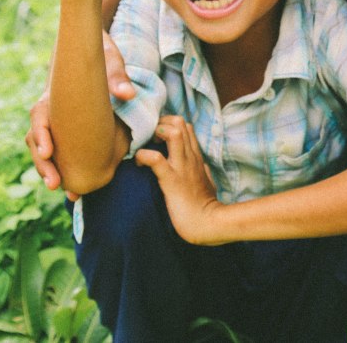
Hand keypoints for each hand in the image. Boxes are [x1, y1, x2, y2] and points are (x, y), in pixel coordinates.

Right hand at [26, 32, 136, 198]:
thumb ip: (117, 77)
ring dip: (50, 170)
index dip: (40, 134)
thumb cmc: (102, 56)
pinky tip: (70, 185)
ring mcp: (56, 121)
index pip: (39, 115)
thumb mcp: (111, 61)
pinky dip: (62, 167)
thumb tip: (127, 94)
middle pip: (37, 139)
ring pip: (44, 149)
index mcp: (55, 94)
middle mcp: (50, 109)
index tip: (48, 151)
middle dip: (43, 163)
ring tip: (62, 190)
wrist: (98, 51)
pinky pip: (58, 150)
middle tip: (54, 183)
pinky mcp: (67, 130)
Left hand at [135, 115, 222, 244]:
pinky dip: (144, 156)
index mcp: (196, 157)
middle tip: (148, 138)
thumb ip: (202, 170)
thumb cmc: (204, 206)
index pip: (186, 126)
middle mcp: (190, 157)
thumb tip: (201, 166)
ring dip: (155, 133)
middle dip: (160, 123)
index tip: (155, 136)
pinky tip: (139, 163)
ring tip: (146, 145)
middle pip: (179, 122)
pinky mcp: (172, 181)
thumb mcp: (206, 181)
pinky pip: (156, 160)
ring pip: (173, 133)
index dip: (168, 124)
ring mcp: (182, 167)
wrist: (208, 224)